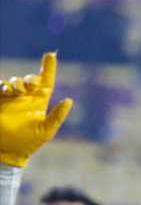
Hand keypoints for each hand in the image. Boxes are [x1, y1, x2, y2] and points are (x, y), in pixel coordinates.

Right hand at [0, 53, 73, 167]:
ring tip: (16, 92)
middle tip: (30, 87)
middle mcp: (26, 97)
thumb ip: (58, 115)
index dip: (48, 67)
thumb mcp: (47, 130)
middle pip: (30, 79)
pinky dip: (2, 86)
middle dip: (30, 79)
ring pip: (14, 81)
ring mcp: (11, 98)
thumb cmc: (30, 142)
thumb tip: (69, 100)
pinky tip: (6, 91)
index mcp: (39, 102)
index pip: (46, 81)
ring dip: (17, 83)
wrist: (9, 150)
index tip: (51, 54)